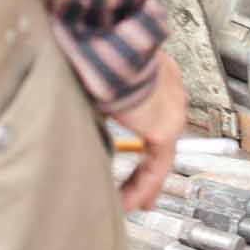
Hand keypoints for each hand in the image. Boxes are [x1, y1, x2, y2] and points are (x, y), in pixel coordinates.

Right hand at [107, 51, 186, 212]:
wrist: (111, 47)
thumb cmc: (100, 53)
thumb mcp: (99, 82)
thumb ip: (98, 103)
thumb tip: (78, 116)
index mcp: (157, 74)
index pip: (155, 114)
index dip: (145, 141)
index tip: (137, 157)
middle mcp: (170, 90)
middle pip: (161, 139)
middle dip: (148, 168)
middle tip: (140, 192)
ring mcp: (172, 108)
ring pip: (161, 154)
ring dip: (144, 180)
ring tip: (132, 203)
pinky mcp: (165, 126)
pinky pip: (158, 165)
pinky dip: (144, 185)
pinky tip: (132, 202)